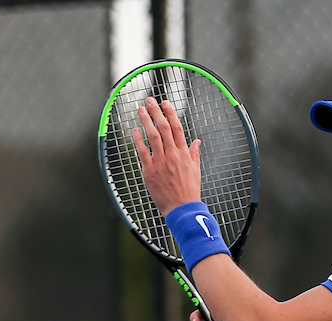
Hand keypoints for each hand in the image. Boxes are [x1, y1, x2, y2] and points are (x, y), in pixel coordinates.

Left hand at [133, 96, 201, 216]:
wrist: (182, 209)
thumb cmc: (189, 192)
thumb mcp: (195, 171)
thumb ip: (194, 154)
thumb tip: (196, 141)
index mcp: (183, 154)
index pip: (177, 128)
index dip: (170, 113)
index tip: (165, 103)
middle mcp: (172, 155)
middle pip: (163, 128)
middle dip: (156, 112)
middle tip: (149, 100)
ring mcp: (160, 162)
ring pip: (152, 136)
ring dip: (146, 121)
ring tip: (140, 109)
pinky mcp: (150, 171)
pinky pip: (142, 152)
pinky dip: (138, 139)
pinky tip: (135, 130)